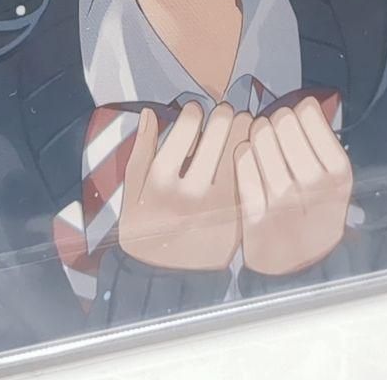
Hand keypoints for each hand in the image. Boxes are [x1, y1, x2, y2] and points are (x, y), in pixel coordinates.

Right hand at [119, 101, 252, 270]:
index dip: (194, 111)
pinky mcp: (237, 219)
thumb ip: (141, 148)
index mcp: (163, 180)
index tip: (195, 110)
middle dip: (223, 115)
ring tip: (241, 124)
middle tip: (225, 112)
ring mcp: (219, 207)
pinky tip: (250, 150)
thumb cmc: (145, 224)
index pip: (188, 126)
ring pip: (242, 151)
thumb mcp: (133, 188)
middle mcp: (192, 192)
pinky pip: (252, 177)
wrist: (166, 276)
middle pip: (220, 133)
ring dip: (244, 131)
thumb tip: (149, 111)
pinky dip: (253, 159)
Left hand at [234, 96, 353, 275]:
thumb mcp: (334, 183)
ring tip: (261, 143)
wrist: (298, 269)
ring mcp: (284, 201)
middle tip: (275, 130)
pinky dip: (242, 154)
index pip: (308, 115)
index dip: (298, 112)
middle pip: (282, 122)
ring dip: (256, 134)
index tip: (297, 120)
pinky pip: (242, 162)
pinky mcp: (255, 214)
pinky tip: (248, 159)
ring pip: (260, 137)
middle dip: (275, 121)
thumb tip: (306, 101)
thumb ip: (323, 144)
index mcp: (339, 175)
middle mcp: (315, 186)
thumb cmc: (314, 213)